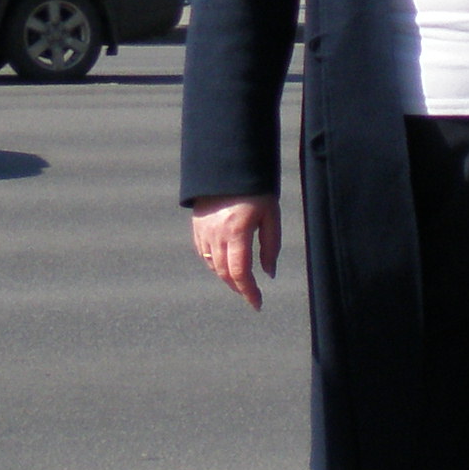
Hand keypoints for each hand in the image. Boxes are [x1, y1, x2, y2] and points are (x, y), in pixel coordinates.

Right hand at [191, 195, 280, 309]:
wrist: (229, 165)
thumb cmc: (256, 189)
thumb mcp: (271, 215)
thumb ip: (270, 246)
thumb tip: (268, 273)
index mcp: (237, 232)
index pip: (240, 273)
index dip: (248, 292)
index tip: (257, 304)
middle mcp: (216, 234)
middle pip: (224, 273)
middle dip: (239, 288)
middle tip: (251, 295)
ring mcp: (203, 230)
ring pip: (211, 265)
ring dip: (226, 277)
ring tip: (240, 282)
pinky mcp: (197, 225)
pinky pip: (202, 253)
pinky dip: (213, 264)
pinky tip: (223, 264)